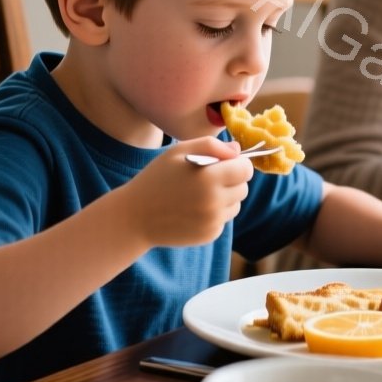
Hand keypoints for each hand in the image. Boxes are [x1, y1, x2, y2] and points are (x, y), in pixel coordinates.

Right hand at [119, 137, 251, 247]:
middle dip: (232, 181)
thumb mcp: (178, 151)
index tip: (226, 164)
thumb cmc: (156, 179)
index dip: (238, 164)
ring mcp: (212, 221)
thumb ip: (211, 146)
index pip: (246, 170)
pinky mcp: (209, 235)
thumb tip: (237, 150)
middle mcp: (214, 202)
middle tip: (210, 178)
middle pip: (243, 188)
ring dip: (225, 198)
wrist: (135, 216)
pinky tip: (194, 210)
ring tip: (200, 194)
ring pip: (236, 205)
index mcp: (209, 177)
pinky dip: (214, 214)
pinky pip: (223, 220)